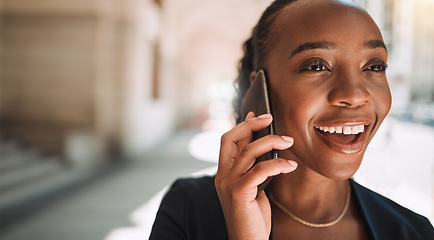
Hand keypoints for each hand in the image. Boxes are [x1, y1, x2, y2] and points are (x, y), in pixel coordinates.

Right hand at [215, 112, 297, 239]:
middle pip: (232, 138)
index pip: (228, 141)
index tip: (256, 114)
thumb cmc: (252, 218)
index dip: (242, 125)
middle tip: (270, 117)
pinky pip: (261, 170)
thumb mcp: (253, 189)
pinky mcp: (239, 193)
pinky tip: (290, 165)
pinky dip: (278, 164)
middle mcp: (222, 176)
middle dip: (251, 124)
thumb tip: (265, 150)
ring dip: (272, 142)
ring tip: (289, 142)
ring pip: (249, 151)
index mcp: (223, 174)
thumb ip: (254, 170)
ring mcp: (228, 184)